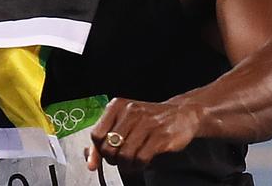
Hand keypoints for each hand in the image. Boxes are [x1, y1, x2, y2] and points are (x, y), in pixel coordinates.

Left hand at [87, 97, 201, 171]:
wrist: (181, 114)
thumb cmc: (148, 120)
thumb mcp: (124, 122)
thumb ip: (105, 139)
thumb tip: (90, 161)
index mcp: (117, 106)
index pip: (96, 135)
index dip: (97, 151)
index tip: (102, 159)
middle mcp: (131, 111)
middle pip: (109, 148)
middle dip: (113, 160)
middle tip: (121, 160)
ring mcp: (146, 123)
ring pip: (124, 155)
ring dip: (126, 166)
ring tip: (132, 163)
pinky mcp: (160, 136)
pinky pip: (141, 159)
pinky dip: (138, 166)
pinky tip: (142, 162)